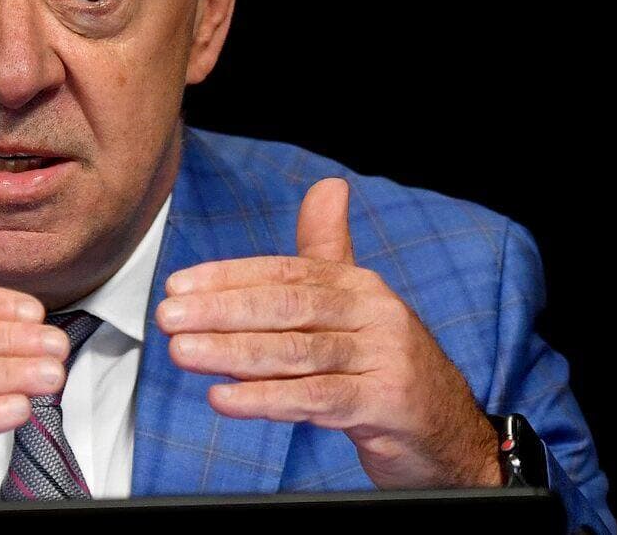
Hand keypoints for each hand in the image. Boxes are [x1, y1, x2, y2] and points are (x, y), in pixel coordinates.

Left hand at [155, 177, 502, 488]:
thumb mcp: (357, 305)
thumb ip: (330, 249)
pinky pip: (318, 400)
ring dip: (232, 352)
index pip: (284, 273)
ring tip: (182, 352)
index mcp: (358, 285)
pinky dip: (266, 399)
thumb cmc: (385, 364)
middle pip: (287, 307)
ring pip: (297, 352)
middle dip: (221, 311)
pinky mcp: (387, 404)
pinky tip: (223, 397)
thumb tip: (327, 186)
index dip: (228, 277)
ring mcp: (384, 358)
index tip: (176, 285)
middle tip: (168, 316)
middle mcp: (374, 313)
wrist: (448, 431)